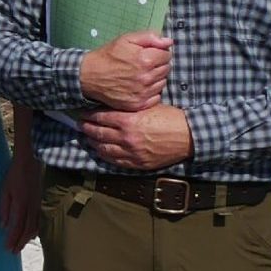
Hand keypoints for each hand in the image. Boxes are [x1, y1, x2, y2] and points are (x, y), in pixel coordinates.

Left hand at [0, 156, 42, 252]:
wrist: (30, 164)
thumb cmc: (14, 176)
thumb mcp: (4, 191)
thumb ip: (4, 209)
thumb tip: (3, 226)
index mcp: (21, 205)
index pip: (17, 227)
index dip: (12, 239)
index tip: (7, 248)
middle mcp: (31, 208)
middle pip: (26, 231)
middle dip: (20, 243)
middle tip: (13, 252)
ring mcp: (37, 206)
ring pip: (34, 227)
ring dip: (27, 239)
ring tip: (20, 246)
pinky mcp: (39, 203)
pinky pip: (38, 221)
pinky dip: (34, 231)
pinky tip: (31, 235)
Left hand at [78, 105, 193, 170]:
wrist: (189, 136)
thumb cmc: (171, 118)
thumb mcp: (148, 107)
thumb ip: (129, 109)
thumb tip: (112, 107)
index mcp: (128, 120)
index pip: (100, 117)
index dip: (88, 115)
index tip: (83, 113)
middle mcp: (126, 137)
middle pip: (98, 133)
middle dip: (87, 128)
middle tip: (80, 125)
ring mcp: (131, 152)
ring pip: (103, 149)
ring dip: (93, 143)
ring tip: (87, 138)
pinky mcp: (137, 163)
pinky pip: (115, 161)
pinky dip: (105, 156)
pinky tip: (100, 151)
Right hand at [80, 30, 171, 111]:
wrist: (88, 75)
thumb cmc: (107, 56)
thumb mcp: (126, 39)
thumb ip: (150, 37)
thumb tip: (168, 41)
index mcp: (145, 59)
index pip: (167, 55)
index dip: (158, 53)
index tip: (148, 54)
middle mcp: (146, 77)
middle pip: (166, 69)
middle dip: (157, 65)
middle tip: (142, 64)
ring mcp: (142, 92)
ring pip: (162, 83)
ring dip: (155, 78)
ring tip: (140, 75)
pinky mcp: (138, 104)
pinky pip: (155, 97)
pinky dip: (151, 92)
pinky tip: (140, 86)